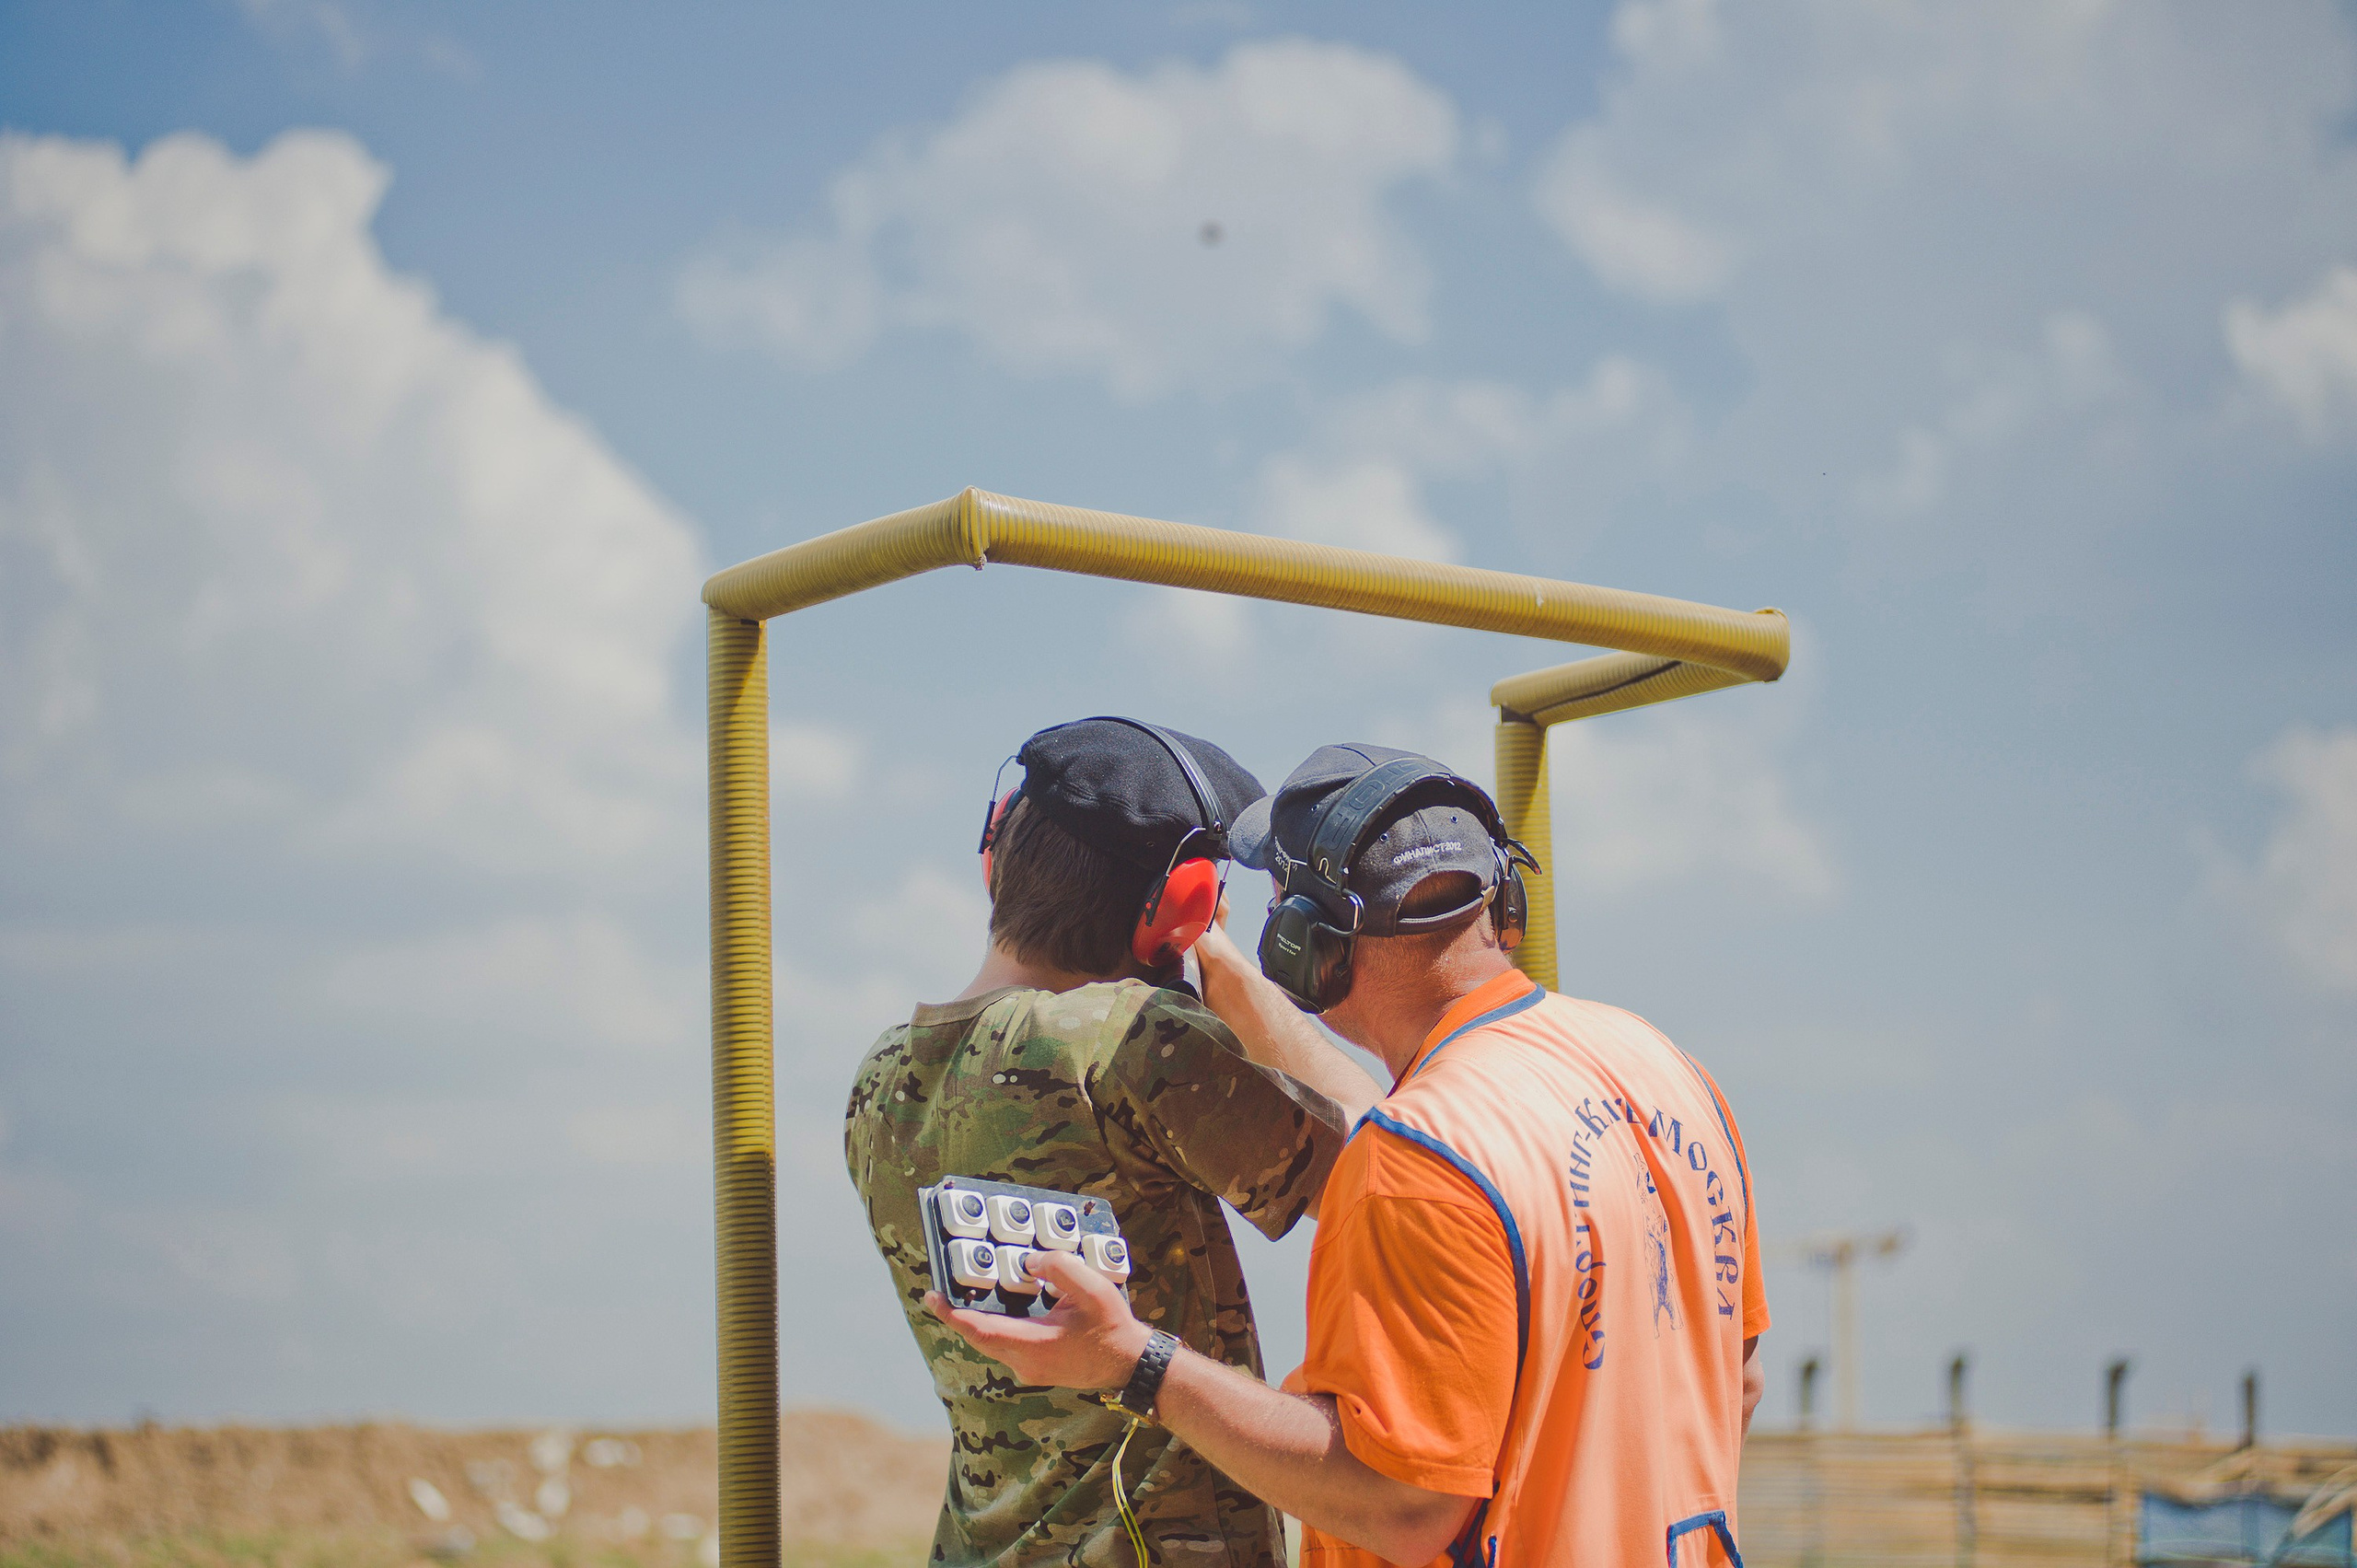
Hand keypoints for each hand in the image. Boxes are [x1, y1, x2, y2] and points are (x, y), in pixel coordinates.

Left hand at [927, 1250, 1153, 1390]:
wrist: (1129, 1364)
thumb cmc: (1113, 1329)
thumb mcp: (1093, 1289)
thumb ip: (1061, 1269)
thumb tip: (1031, 1264)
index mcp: (1034, 1345)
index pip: (981, 1330)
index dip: (953, 1314)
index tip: (932, 1298)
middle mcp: (1026, 1362)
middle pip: (981, 1336)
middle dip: (960, 1314)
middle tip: (942, 1291)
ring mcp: (1030, 1368)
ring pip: (992, 1342)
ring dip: (978, 1319)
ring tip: (967, 1294)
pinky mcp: (1036, 1366)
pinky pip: (1006, 1344)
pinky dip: (997, 1325)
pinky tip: (1001, 1306)